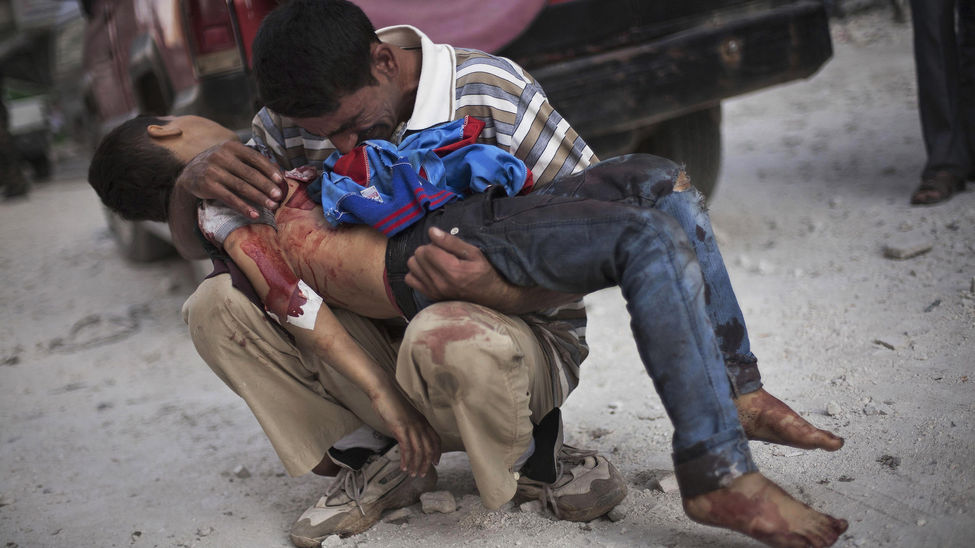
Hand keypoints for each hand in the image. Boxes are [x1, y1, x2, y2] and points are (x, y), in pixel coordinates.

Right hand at [176, 140, 284, 218]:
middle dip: (267, 186)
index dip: (269, 169)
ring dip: (259, 198)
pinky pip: (230, 198)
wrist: (189, 172)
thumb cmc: (219, 165)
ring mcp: (213, 171)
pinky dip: (243, 207)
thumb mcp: (231, 156)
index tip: (281, 180)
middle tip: (279, 196)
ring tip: (272, 206)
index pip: (255, 158)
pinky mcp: (208, 185)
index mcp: (231, 147)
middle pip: (249, 173)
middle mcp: (221, 156)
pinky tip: (254, 214)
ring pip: (241, 187)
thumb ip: (250, 162)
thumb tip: (278, 173)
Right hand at [370, 389, 441, 475]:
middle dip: (426, 464)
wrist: (384, 392)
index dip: (437, 453)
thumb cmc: (392, 403)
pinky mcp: (401, 429)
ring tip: (412, 474)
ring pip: (419, 451)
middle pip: (429, 449)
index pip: (436, 440)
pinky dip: (406, 460)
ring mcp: (412, 427)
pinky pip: (407, 449)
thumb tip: (408, 437)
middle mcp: (421, 425)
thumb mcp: (405, 416)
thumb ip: (410, 426)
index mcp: (423, 421)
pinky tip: (404, 467)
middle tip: (422, 474)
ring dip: (416, 465)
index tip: (435, 463)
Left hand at [406, 226, 580, 312]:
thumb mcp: (474, 253)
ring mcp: (434, 291)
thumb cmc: (485, 272)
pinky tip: (429, 271)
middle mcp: (440, 283)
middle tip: (441, 253)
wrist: (491, 297)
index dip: (434, 243)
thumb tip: (432, 231)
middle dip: (427, 250)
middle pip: (418, 257)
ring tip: (434, 262)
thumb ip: (451, 242)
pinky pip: (411, 280)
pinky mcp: (430, 296)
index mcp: (452, 271)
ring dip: (421, 261)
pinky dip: (417, 273)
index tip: (445, 246)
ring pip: (412, 267)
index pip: (427, 249)